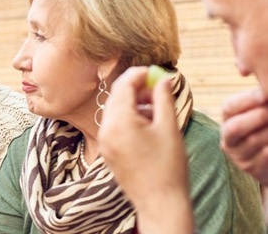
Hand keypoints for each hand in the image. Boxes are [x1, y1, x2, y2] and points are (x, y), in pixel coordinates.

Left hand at [98, 67, 192, 232]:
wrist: (159, 202)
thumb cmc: (168, 166)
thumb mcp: (169, 127)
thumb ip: (164, 99)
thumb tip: (164, 79)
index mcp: (120, 122)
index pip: (123, 86)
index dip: (138, 75)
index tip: (154, 72)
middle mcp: (106, 130)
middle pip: (116, 97)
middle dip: (136, 89)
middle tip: (157, 89)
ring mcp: (104, 142)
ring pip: (115, 111)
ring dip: (133, 104)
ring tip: (156, 109)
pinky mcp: (107, 151)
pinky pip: (114, 126)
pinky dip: (128, 118)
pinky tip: (148, 124)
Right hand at [221, 88, 267, 183]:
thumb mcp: (261, 113)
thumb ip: (261, 101)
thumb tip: (266, 89)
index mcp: (228, 119)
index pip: (229, 108)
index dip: (246, 100)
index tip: (265, 94)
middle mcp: (227, 138)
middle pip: (235, 127)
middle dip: (258, 116)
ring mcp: (238, 156)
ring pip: (254, 141)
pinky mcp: (250, 169)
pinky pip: (266, 155)